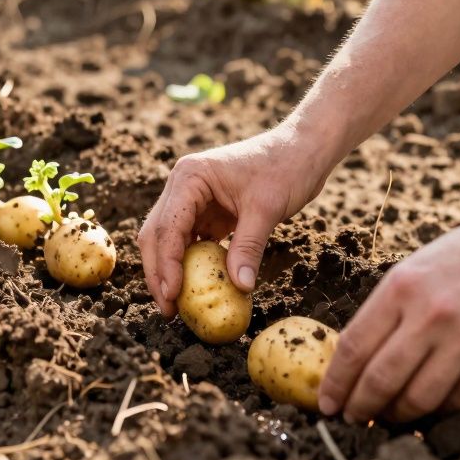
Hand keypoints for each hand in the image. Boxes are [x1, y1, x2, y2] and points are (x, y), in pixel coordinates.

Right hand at [139, 125, 331, 317]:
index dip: (166, 264)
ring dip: (170, 271)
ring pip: (168, 240)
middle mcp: (183, 186)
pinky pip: (190, 241)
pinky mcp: (206, 211)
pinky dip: (189, 264)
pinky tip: (196, 288)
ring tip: (177, 305)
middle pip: (157, 235)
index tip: (172, 296)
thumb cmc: (285, 167)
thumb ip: (248, 246)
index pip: (167, 227)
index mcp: (190, 177)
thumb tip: (240, 286)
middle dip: (158, 273)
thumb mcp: (267, 208)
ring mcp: (192, 198)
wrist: (303, 149)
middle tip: (168, 310)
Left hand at [318, 201, 459, 422]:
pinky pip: (457, 399)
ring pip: (418, 399)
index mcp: (401, 288)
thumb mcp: (413, 270)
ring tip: (387, 416)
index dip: (335, 383)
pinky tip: (427, 406)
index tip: (326, 403)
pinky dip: (437, 409)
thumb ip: (385, 312)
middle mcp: (430, 314)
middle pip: (380, 380)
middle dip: (359, 408)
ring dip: (396, 415)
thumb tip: (354, 360)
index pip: (354, 348)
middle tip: (351, 419)